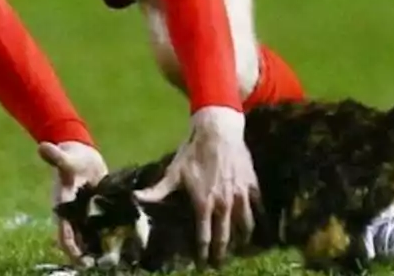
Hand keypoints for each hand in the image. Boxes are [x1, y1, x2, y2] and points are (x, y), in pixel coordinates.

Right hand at [38, 141, 108, 263]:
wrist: (79, 150)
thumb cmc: (71, 155)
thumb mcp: (66, 158)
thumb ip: (56, 157)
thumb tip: (42, 146)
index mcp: (62, 206)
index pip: (64, 233)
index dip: (71, 249)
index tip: (82, 261)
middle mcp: (72, 212)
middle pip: (77, 239)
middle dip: (87, 253)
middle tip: (102, 264)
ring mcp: (84, 211)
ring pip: (89, 234)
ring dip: (98, 246)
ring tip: (113, 258)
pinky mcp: (96, 207)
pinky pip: (101, 224)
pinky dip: (108, 232)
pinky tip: (122, 239)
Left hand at [134, 106, 257, 267]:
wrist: (218, 131)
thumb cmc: (193, 151)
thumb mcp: (174, 172)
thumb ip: (157, 190)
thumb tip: (135, 199)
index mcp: (204, 203)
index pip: (204, 237)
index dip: (203, 253)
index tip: (203, 265)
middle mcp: (224, 203)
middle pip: (225, 236)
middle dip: (222, 253)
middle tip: (220, 264)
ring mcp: (240, 195)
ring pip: (246, 225)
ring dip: (242, 239)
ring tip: (240, 248)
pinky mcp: (252, 185)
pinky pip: (258, 208)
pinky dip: (258, 219)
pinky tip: (258, 226)